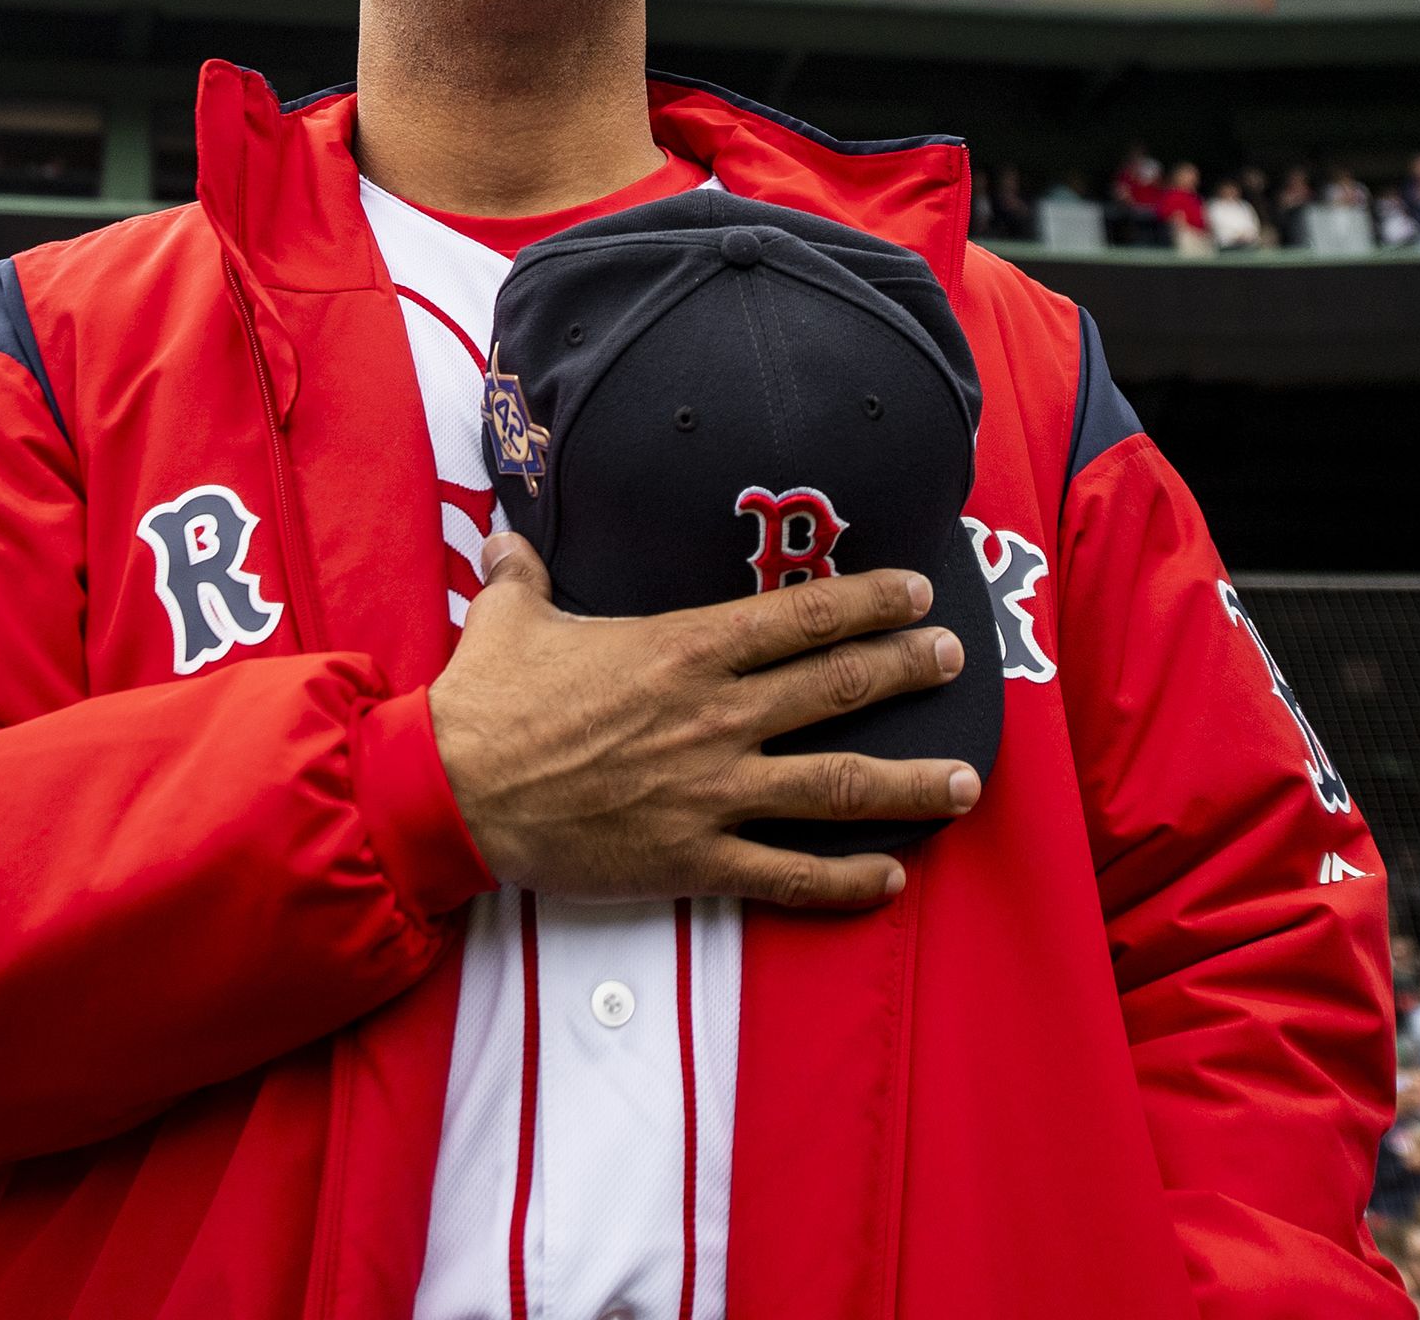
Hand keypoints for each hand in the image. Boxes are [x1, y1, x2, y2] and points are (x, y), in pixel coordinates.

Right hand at [429, 534, 976, 908]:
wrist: (454, 793)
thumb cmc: (487, 701)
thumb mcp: (509, 617)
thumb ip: (524, 572)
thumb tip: (506, 539)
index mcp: (683, 649)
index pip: (800, 616)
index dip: (868, 602)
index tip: (916, 594)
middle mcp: (714, 715)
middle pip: (836, 688)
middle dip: (906, 671)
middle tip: (954, 660)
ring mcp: (711, 791)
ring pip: (837, 787)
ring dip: (909, 782)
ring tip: (966, 780)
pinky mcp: (694, 858)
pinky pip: (787, 873)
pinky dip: (844, 880)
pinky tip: (889, 877)